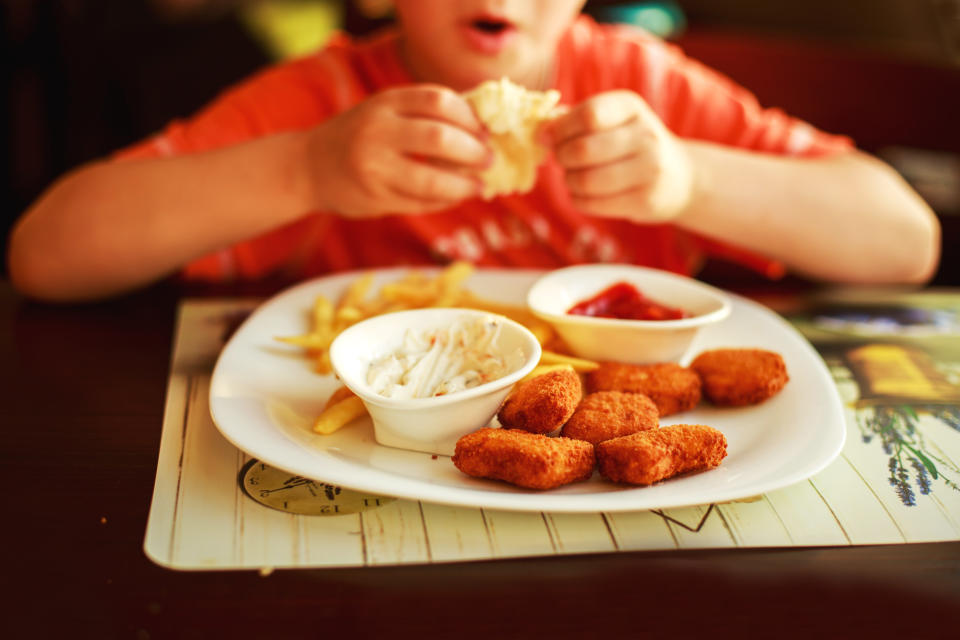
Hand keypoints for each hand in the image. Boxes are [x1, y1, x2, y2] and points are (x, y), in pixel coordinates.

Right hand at [306, 85, 489, 216]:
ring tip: (478, 186)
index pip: (438, 101)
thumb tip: (483, 128)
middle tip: (489, 159)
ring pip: (432, 179)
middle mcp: (377, 131)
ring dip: (463, 185)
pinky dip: (445, 201)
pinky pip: (421, 202)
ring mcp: (374, 167)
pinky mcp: (374, 198)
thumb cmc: (360, 135)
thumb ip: (424, 114)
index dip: (469, 117)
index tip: (485, 130)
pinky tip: (455, 197)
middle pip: (439, 138)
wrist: (308, 166)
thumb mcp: (385, 111)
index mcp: (385, 102)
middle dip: (473, 151)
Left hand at [547, 90, 693, 221]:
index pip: (588, 115)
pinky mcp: (645, 200)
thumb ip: (574, 120)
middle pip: (582, 149)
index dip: (559, 129)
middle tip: (562, 161)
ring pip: (585, 180)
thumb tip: (539, 131)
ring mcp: (649, 169)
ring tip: (573, 177)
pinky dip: (577, 200)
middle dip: (561, 158)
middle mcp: (646, 135)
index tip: (546, 138)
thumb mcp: (611, 121)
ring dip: (569, 181)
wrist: (678, 177)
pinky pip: (593, 203)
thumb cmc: (630, 145)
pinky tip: (583, 194)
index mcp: (631, 107)